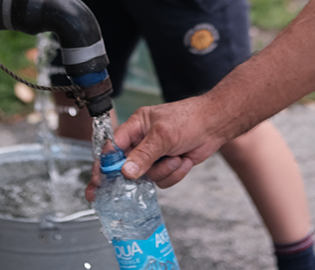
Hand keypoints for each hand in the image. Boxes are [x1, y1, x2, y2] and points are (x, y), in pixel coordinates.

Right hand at [103, 96, 230, 188]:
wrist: (215, 126)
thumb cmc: (189, 120)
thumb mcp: (163, 135)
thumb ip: (144, 154)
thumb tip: (125, 171)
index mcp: (136, 126)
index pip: (112, 147)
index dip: (104, 164)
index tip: (98, 180)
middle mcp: (142, 141)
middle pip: (126, 166)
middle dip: (130, 177)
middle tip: (111, 193)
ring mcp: (154, 155)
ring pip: (147, 176)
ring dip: (163, 171)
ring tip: (176, 159)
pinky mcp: (166, 165)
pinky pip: (162, 180)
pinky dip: (174, 174)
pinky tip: (184, 161)